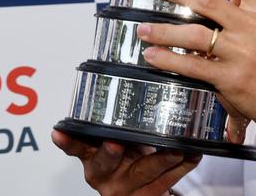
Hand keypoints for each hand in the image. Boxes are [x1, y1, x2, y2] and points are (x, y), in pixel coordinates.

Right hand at [51, 130, 200, 195]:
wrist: (142, 188)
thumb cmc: (131, 154)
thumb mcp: (118, 138)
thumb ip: (117, 120)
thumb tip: (139, 72)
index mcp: (93, 156)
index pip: (77, 146)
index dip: (69, 139)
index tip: (62, 131)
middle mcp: (105, 173)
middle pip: (105, 162)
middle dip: (110, 152)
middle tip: (115, 142)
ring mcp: (127, 187)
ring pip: (143, 171)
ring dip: (161, 159)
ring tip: (175, 149)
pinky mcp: (149, 195)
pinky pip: (168, 180)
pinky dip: (183, 166)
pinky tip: (193, 154)